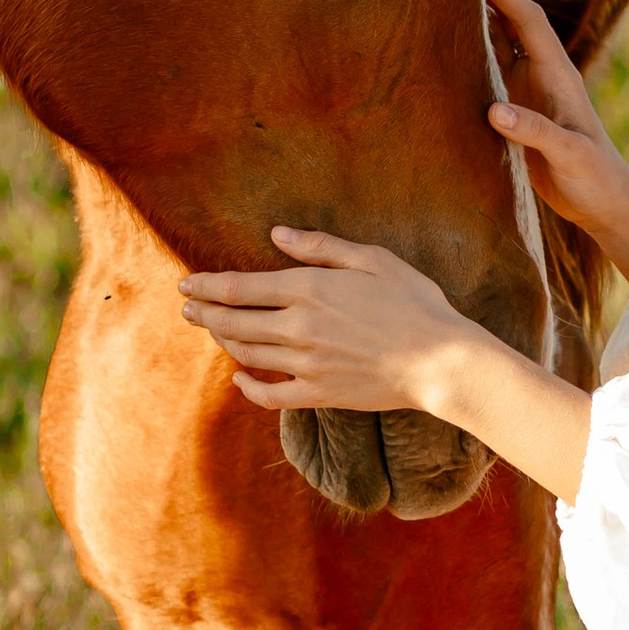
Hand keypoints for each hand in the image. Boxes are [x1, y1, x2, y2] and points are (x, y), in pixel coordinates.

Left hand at [180, 225, 596, 502]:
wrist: (441, 360)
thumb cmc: (414, 302)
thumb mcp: (372, 259)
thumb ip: (320, 247)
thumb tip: (277, 234)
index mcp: (309, 288)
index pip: (239, 287)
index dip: (206, 286)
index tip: (187, 283)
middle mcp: (298, 327)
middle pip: (233, 321)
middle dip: (203, 313)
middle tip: (187, 308)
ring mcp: (305, 364)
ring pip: (246, 354)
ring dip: (222, 342)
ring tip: (211, 331)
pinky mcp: (319, 394)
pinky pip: (269, 395)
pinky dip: (247, 387)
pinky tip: (238, 379)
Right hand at [481, 0, 628, 294]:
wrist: (605, 203)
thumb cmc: (595, 177)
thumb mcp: (570, 155)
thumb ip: (536, 132)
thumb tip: (495, 111)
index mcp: (558, 74)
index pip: (528, 20)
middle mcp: (540, 75)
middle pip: (508, 23)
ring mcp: (526, 92)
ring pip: (495, 46)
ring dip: (471, 22)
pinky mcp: (515, 112)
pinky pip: (486, 77)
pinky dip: (466, 60)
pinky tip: (440, 54)